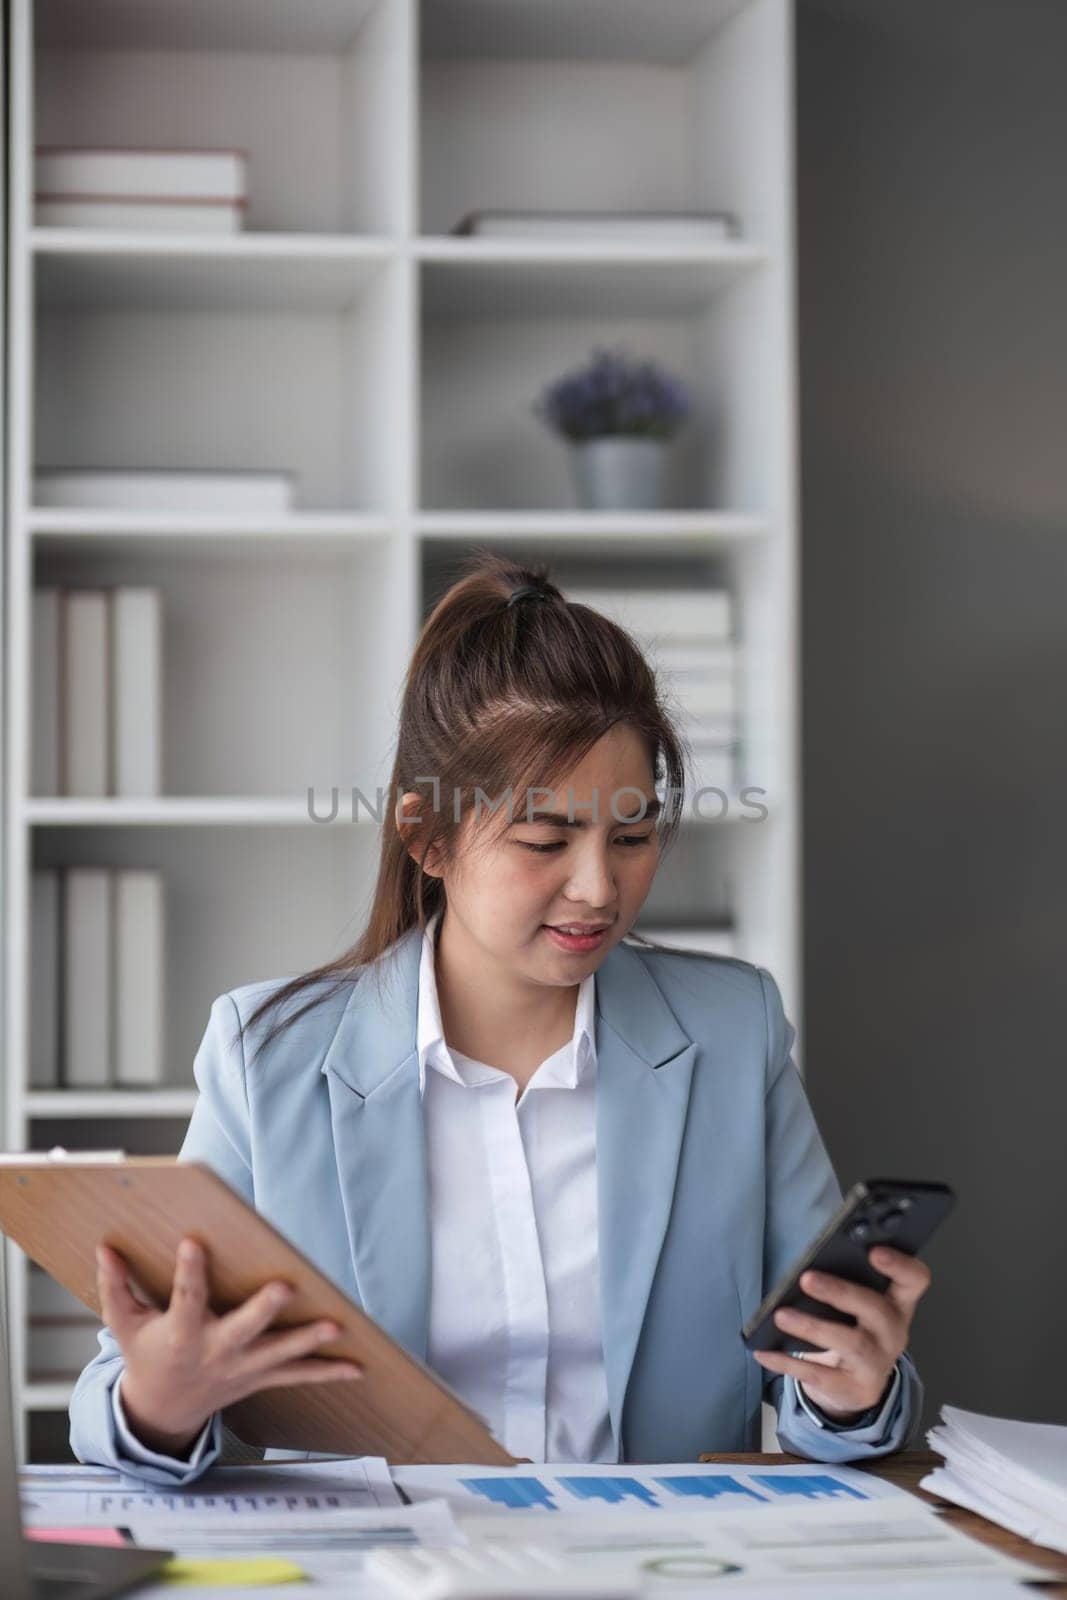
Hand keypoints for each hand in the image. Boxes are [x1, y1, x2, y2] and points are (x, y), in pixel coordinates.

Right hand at [96, 1237, 363, 1455]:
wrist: (163, 1411)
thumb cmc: (145, 1355)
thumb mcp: (124, 1324)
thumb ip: (115, 1286)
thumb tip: (104, 1246)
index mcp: (181, 1334)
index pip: (185, 1298)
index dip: (189, 1270)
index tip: (194, 1242)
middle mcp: (216, 1351)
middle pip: (244, 1329)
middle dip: (265, 1310)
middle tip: (286, 1288)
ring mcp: (243, 1367)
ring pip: (280, 1354)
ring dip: (309, 1341)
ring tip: (338, 1326)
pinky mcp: (262, 1376)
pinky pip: (299, 1376)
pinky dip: (329, 1372)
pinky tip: (359, 1366)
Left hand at [752, 1245, 930, 1422]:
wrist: (854, 1384)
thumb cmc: (852, 1327)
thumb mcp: (858, 1307)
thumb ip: (847, 1282)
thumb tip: (808, 1265)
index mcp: (898, 1303)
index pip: (914, 1280)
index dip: (900, 1265)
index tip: (874, 1250)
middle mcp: (894, 1332)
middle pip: (876, 1309)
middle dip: (841, 1292)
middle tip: (806, 1278)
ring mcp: (878, 1363)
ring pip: (851, 1343)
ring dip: (813, 1327)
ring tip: (781, 1315)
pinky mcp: (856, 1389)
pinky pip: (821, 1376)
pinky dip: (789, 1363)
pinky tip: (764, 1353)